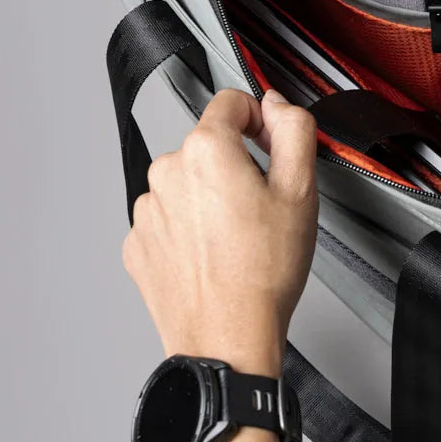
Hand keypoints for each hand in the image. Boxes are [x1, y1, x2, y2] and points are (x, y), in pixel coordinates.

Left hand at [122, 89, 317, 377]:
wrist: (228, 339)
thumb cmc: (263, 273)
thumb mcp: (301, 190)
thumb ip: (294, 129)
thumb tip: (278, 104)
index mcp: (206, 150)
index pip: (231, 102)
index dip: (260, 120)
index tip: (272, 147)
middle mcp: (167, 172)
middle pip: (209, 146)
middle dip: (237, 166)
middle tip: (263, 207)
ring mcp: (147, 210)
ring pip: (188, 184)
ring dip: (211, 199)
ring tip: (239, 239)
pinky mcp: (139, 244)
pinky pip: (169, 220)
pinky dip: (191, 230)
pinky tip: (216, 256)